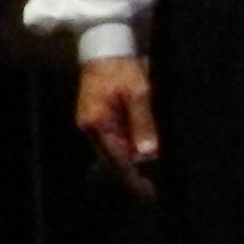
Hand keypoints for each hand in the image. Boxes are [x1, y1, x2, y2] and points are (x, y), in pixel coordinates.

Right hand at [74, 55, 159, 198]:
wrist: (106, 47)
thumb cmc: (123, 68)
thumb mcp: (139, 93)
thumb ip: (143, 123)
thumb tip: (147, 155)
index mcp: (99, 124)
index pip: (119, 160)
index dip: (136, 178)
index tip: (150, 195)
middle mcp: (91, 129)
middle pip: (113, 162)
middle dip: (132, 179)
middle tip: (152, 196)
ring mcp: (92, 125)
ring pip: (112, 155)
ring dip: (129, 169)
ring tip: (149, 184)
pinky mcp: (98, 120)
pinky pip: (113, 144)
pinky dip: (125, 155)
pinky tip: (138, 162)